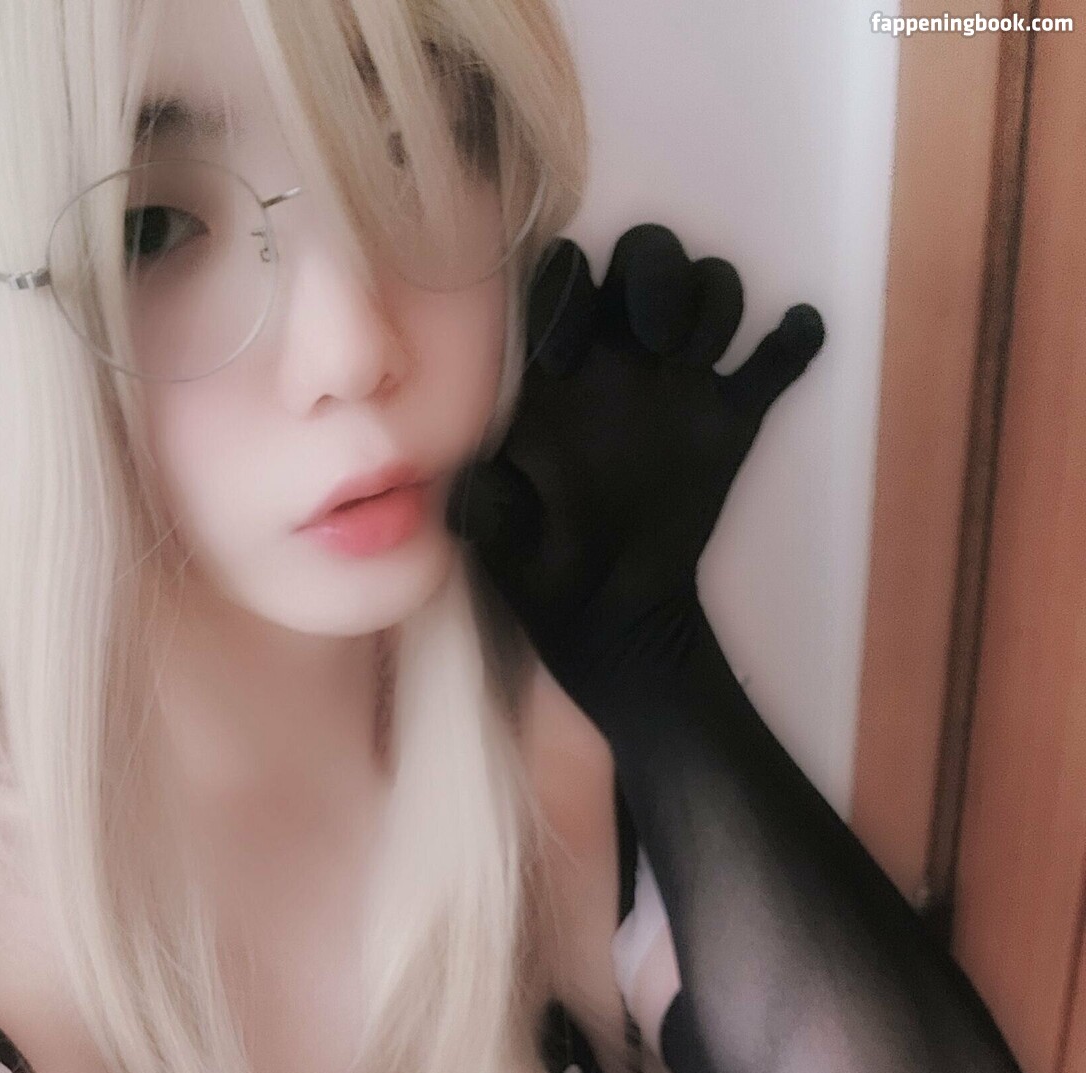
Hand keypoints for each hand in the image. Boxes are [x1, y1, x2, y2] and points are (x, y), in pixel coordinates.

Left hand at [447, 226, 825, 712]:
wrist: (608, 618)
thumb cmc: (540, 570)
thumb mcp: (498, 538)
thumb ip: (488, 503)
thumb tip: (473, 492)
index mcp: (558, 370)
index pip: (565, 280)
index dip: (567, 292)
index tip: (563, 358)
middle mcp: (622, 359)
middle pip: (648, 256)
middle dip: (656, 272)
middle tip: (654, 336)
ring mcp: (680, 386)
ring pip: (712, 289)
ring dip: (713, 301)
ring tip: (697, 357)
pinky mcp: (732, 423)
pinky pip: (774, 364)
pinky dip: (793, 341)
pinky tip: (796, 336)